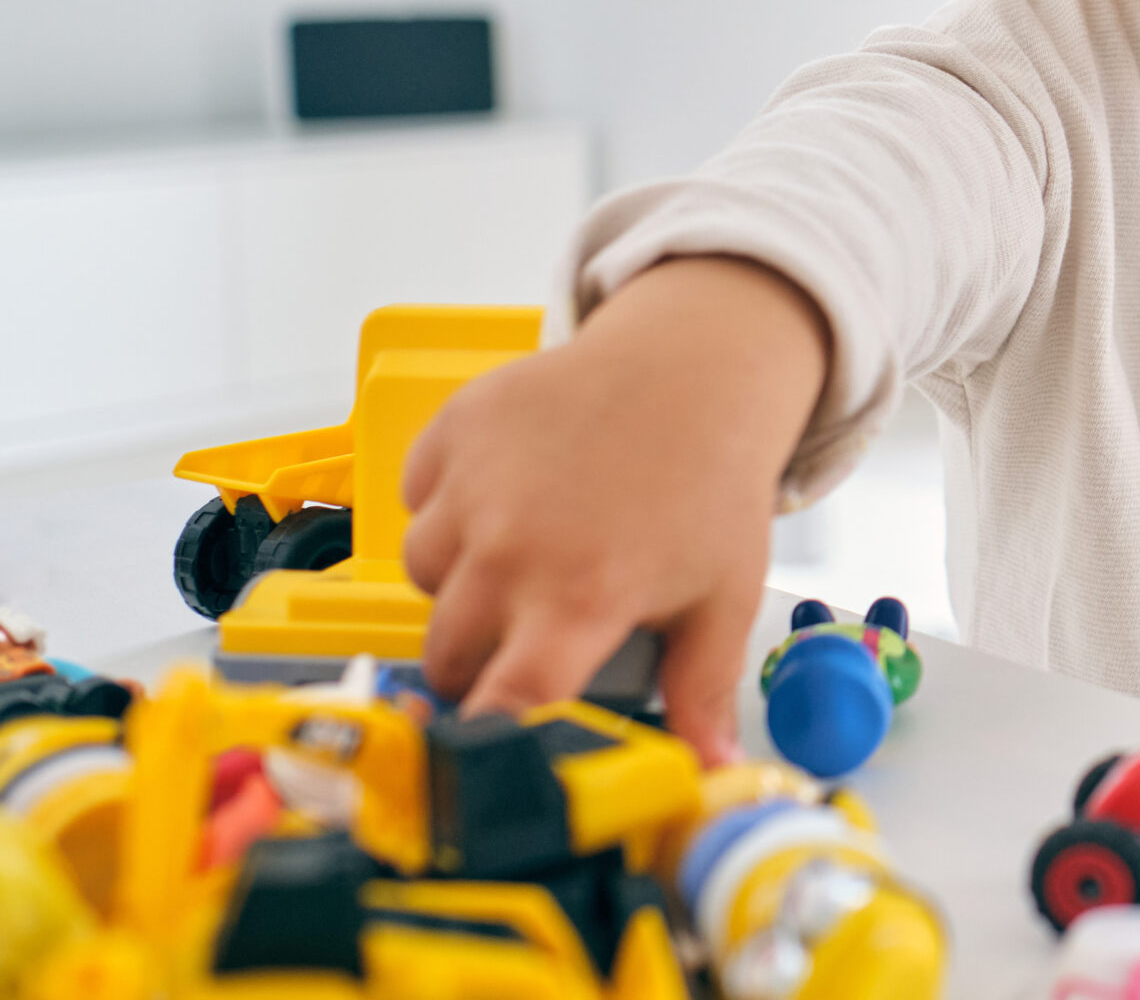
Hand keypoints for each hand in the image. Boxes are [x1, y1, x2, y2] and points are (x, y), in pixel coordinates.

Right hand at [401, 256, 827, 761]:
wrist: (694, 368)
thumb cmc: (712, 484)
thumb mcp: (722, 595)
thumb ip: (700, 691)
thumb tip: (708, 772)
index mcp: (581, 597)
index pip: (503, 705)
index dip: (491, 743)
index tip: (494, 755)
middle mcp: (512, 547)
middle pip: (450, 655)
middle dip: (481, 663)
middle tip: (531, 638)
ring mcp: (473, 484)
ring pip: (425, 575)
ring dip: (462, 581)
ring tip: (530, 552)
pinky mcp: (452, 430)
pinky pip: (417, 498)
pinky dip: (449, 506)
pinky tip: (510, 494)